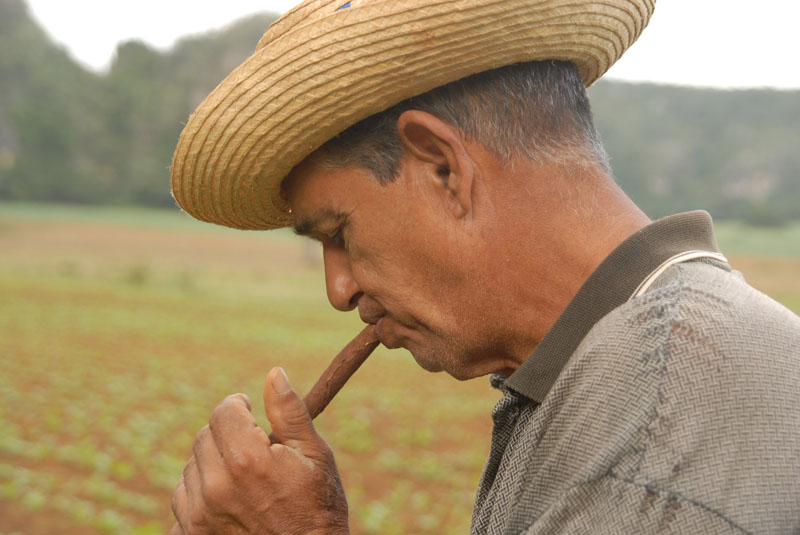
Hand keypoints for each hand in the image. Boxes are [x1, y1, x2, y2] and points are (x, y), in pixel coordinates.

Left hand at [170, 367, 348, 534]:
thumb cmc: (318, 509)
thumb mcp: (315, 456)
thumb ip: (290, 413)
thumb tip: (274, 373)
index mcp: (247, 461)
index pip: (223, 411)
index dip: (238, 405)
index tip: (249, 411)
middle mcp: (216, 488)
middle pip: (204, 436)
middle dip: (227, 435)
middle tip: (254, 450)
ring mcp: (199, 516)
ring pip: (191, 468)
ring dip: (212, 465)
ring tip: (244, 480)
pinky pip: (181, 501)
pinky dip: (199, 496)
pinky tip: (227, 503)